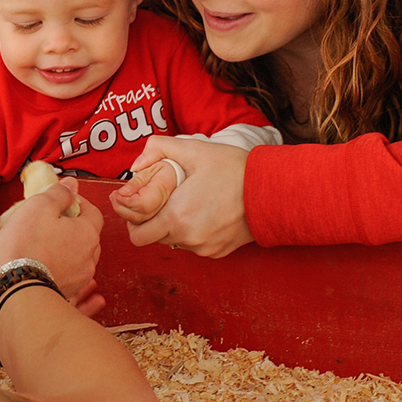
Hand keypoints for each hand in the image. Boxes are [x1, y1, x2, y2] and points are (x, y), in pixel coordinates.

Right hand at [0, 178, 100, 300]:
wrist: (15, 287)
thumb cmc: (26, 246)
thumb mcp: (39, 206)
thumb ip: (59, 193)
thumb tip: (71, 185)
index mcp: (88, 233)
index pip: (93, 211)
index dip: (78, 202)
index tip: (63, 200)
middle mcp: (89, 257)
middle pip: (86, 234)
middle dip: (72, 226)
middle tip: (51, 221)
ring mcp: (79, 277)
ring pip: (77, 256)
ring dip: (65, 248)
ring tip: (43, 243)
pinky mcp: (67, 291)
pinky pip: (67, 273)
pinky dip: (59, 266)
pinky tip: (42, 262)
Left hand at [120, 135, 253, 258]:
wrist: (274, 191)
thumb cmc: (235, 169)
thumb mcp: (195, 149)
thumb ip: (159, 148)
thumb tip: (136, 163)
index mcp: (176, 216)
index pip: (135, 233)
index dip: (129, 217)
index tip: (127, 201)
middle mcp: (188, 237)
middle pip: (150, 238)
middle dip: (147, 221)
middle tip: (154, 201)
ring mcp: (204, 248)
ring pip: (172, 241)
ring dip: (169, 226)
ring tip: (182, 202)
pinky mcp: (217, 252)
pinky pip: (193, 245)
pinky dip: (190, 231)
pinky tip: (201, 212)